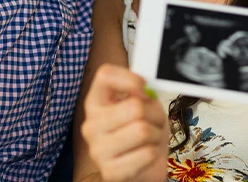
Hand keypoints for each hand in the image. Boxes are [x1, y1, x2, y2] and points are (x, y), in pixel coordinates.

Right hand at [81, 64, 168, 181]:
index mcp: (95, 103)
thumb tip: (146, 89)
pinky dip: (154, 153)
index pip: (104, 76)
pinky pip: (146, 153)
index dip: (130, 78)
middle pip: (134, 106)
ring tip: (151, 138)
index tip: (144, 88)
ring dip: (156, 134)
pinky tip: (146, 155)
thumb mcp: (143, 104)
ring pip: (142, 130)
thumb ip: (141, 92)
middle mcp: (90, 125)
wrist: (144, 166)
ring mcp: (97, 150)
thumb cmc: (142, 130)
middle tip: (155, 120)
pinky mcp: (110, 171)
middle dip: (155, 113)